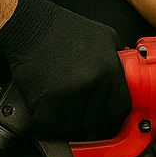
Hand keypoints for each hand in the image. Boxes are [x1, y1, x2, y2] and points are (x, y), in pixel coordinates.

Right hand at [0, 0, 131, 140]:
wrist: (29, 28)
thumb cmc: (62, 29)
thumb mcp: (103, 36)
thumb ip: (117, 59)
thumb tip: (126, 77)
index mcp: (109, 70)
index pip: (121, 110)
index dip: (113, 117)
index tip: (105, 118)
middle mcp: (92, 84)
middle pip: (99, 125)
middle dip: (90, 125)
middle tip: (81, 116)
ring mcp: (69, 96)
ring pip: (74, 128)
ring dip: (67, 123)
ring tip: (60, 103)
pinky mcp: (46, 105)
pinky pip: (51, 127)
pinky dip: (47, 122)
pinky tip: (47, 103)